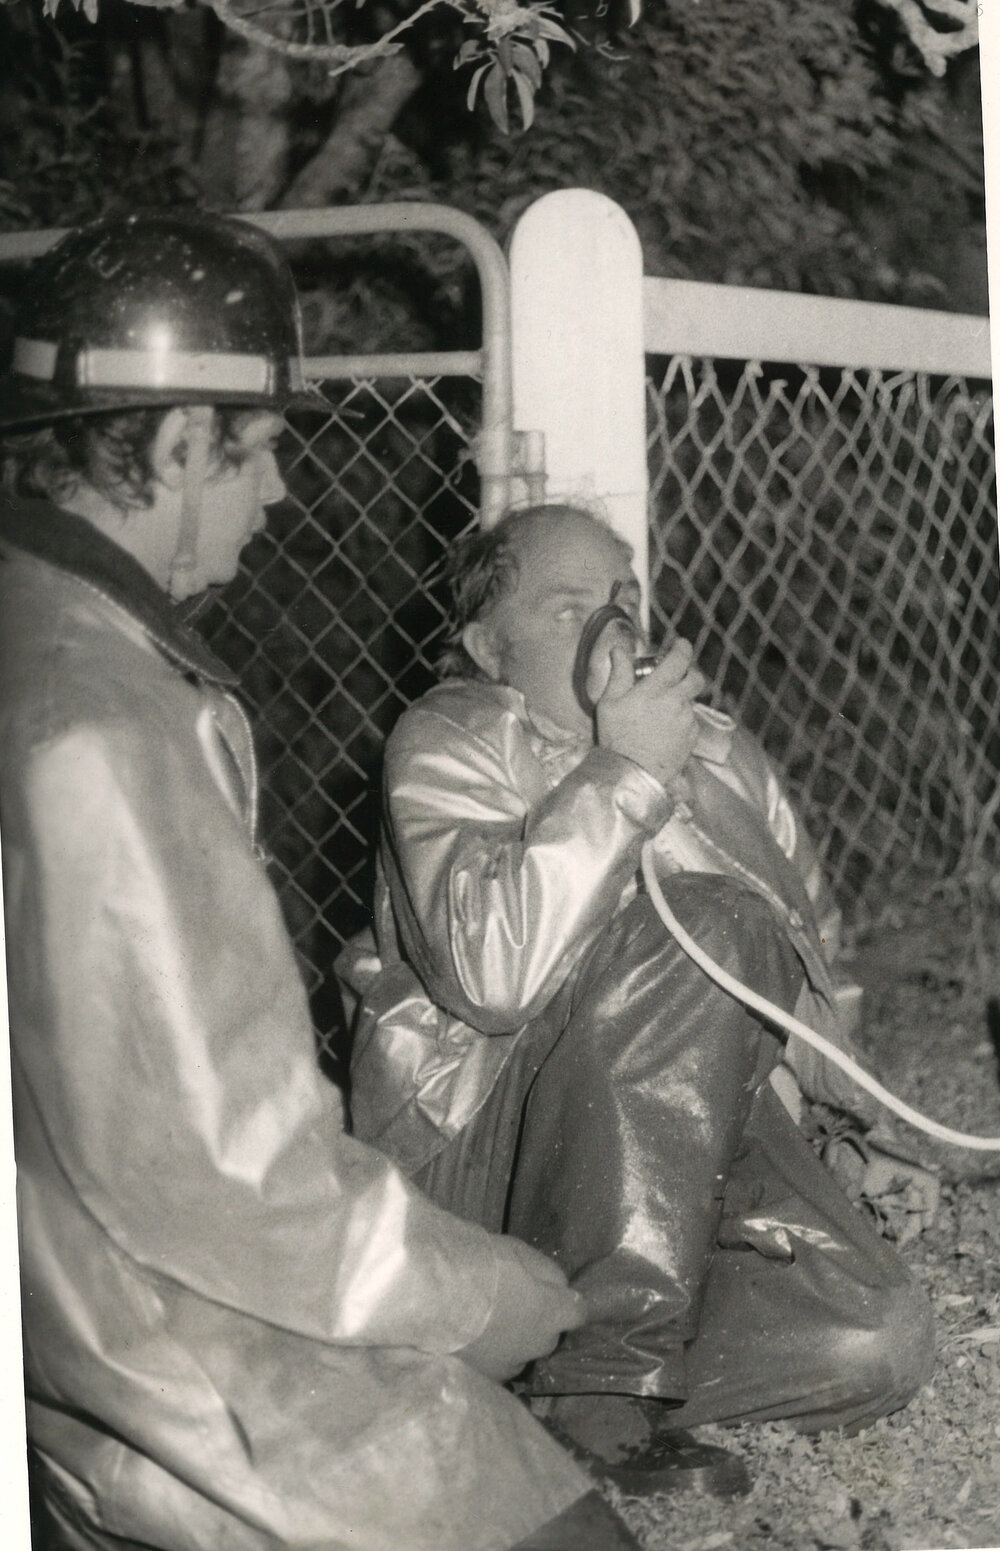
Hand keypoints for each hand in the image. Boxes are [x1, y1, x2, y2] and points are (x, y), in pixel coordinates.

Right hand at [456, 1236, 587, 1382]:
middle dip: (536, 1321)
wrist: (435, 1296)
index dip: (567, 1303)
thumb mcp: (520, 1253)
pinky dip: (488, 1353)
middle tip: (508, 1301)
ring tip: (482, 1321)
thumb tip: (558, 1287)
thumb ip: (546, 1273)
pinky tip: (468, 1338)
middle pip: (548, 1334)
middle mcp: (538, 1345)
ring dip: (511, 1340)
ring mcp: (512, 1365)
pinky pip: (496, 1364)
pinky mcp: (486, 1378)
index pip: (578, 1313)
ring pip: (521, 1352)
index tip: (552, 1295)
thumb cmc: (480, 1267)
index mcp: (552, 1313)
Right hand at [595, 638, 704, 791]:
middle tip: (677, 675)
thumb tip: (619, 649)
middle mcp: (677, 701)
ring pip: (691, 701)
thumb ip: (618, 673)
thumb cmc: (616, 737)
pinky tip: (665, 730)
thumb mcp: (609, 703)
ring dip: (681, 700)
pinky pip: (691, 721)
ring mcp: (687, 720)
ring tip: (661, 712)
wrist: (631, 774)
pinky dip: (681, 720)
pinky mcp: (692, 738)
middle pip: (696, 678)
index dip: (682, 648)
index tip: (681, 644)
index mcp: (657, 689)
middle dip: (689, 672)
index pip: (679, 659)